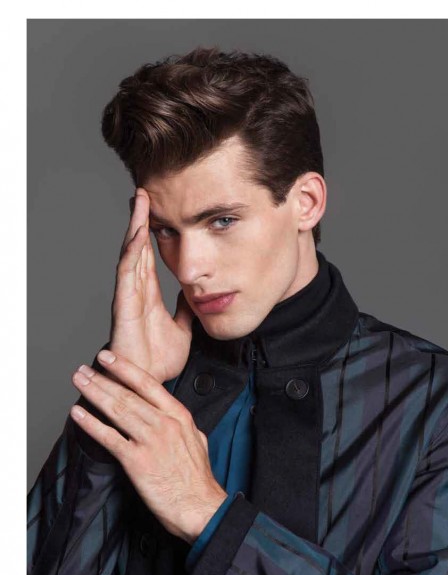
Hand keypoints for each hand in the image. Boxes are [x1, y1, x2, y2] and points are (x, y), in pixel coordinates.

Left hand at [70, 349, 227, 543]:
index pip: (148, 384)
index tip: (108, 357)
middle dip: (102, 378)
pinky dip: (91, 425)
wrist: (200, 506)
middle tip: (84, 369)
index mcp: (179, 415)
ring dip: (94, 394)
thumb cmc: (198, 478)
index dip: (125, 368)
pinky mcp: (137, 462)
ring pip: (117, 410)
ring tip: (80, 382)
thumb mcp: (197, 440)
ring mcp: (150, 441)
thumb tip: (169, 416)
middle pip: (127, 394)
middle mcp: (164, 423)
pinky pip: (109, 438)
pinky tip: (79, 415)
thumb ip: (181, 425)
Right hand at [109, 188, 193, 382]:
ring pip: (131, 253)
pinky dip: (132, 252)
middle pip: (138, 247)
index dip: (152, 232)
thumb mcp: (182, 328)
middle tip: (144, 191)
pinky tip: (138, 233)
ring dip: (135, 227)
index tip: (158, 208)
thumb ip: (185, 309)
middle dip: (140, 219)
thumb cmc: (158, 360)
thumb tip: (195, 294)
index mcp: (148, 293)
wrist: (147, 383)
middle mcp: (136, 290)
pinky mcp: (125, 306)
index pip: (149, 255)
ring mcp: (128, 296)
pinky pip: (127, 274)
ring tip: (140, 200)